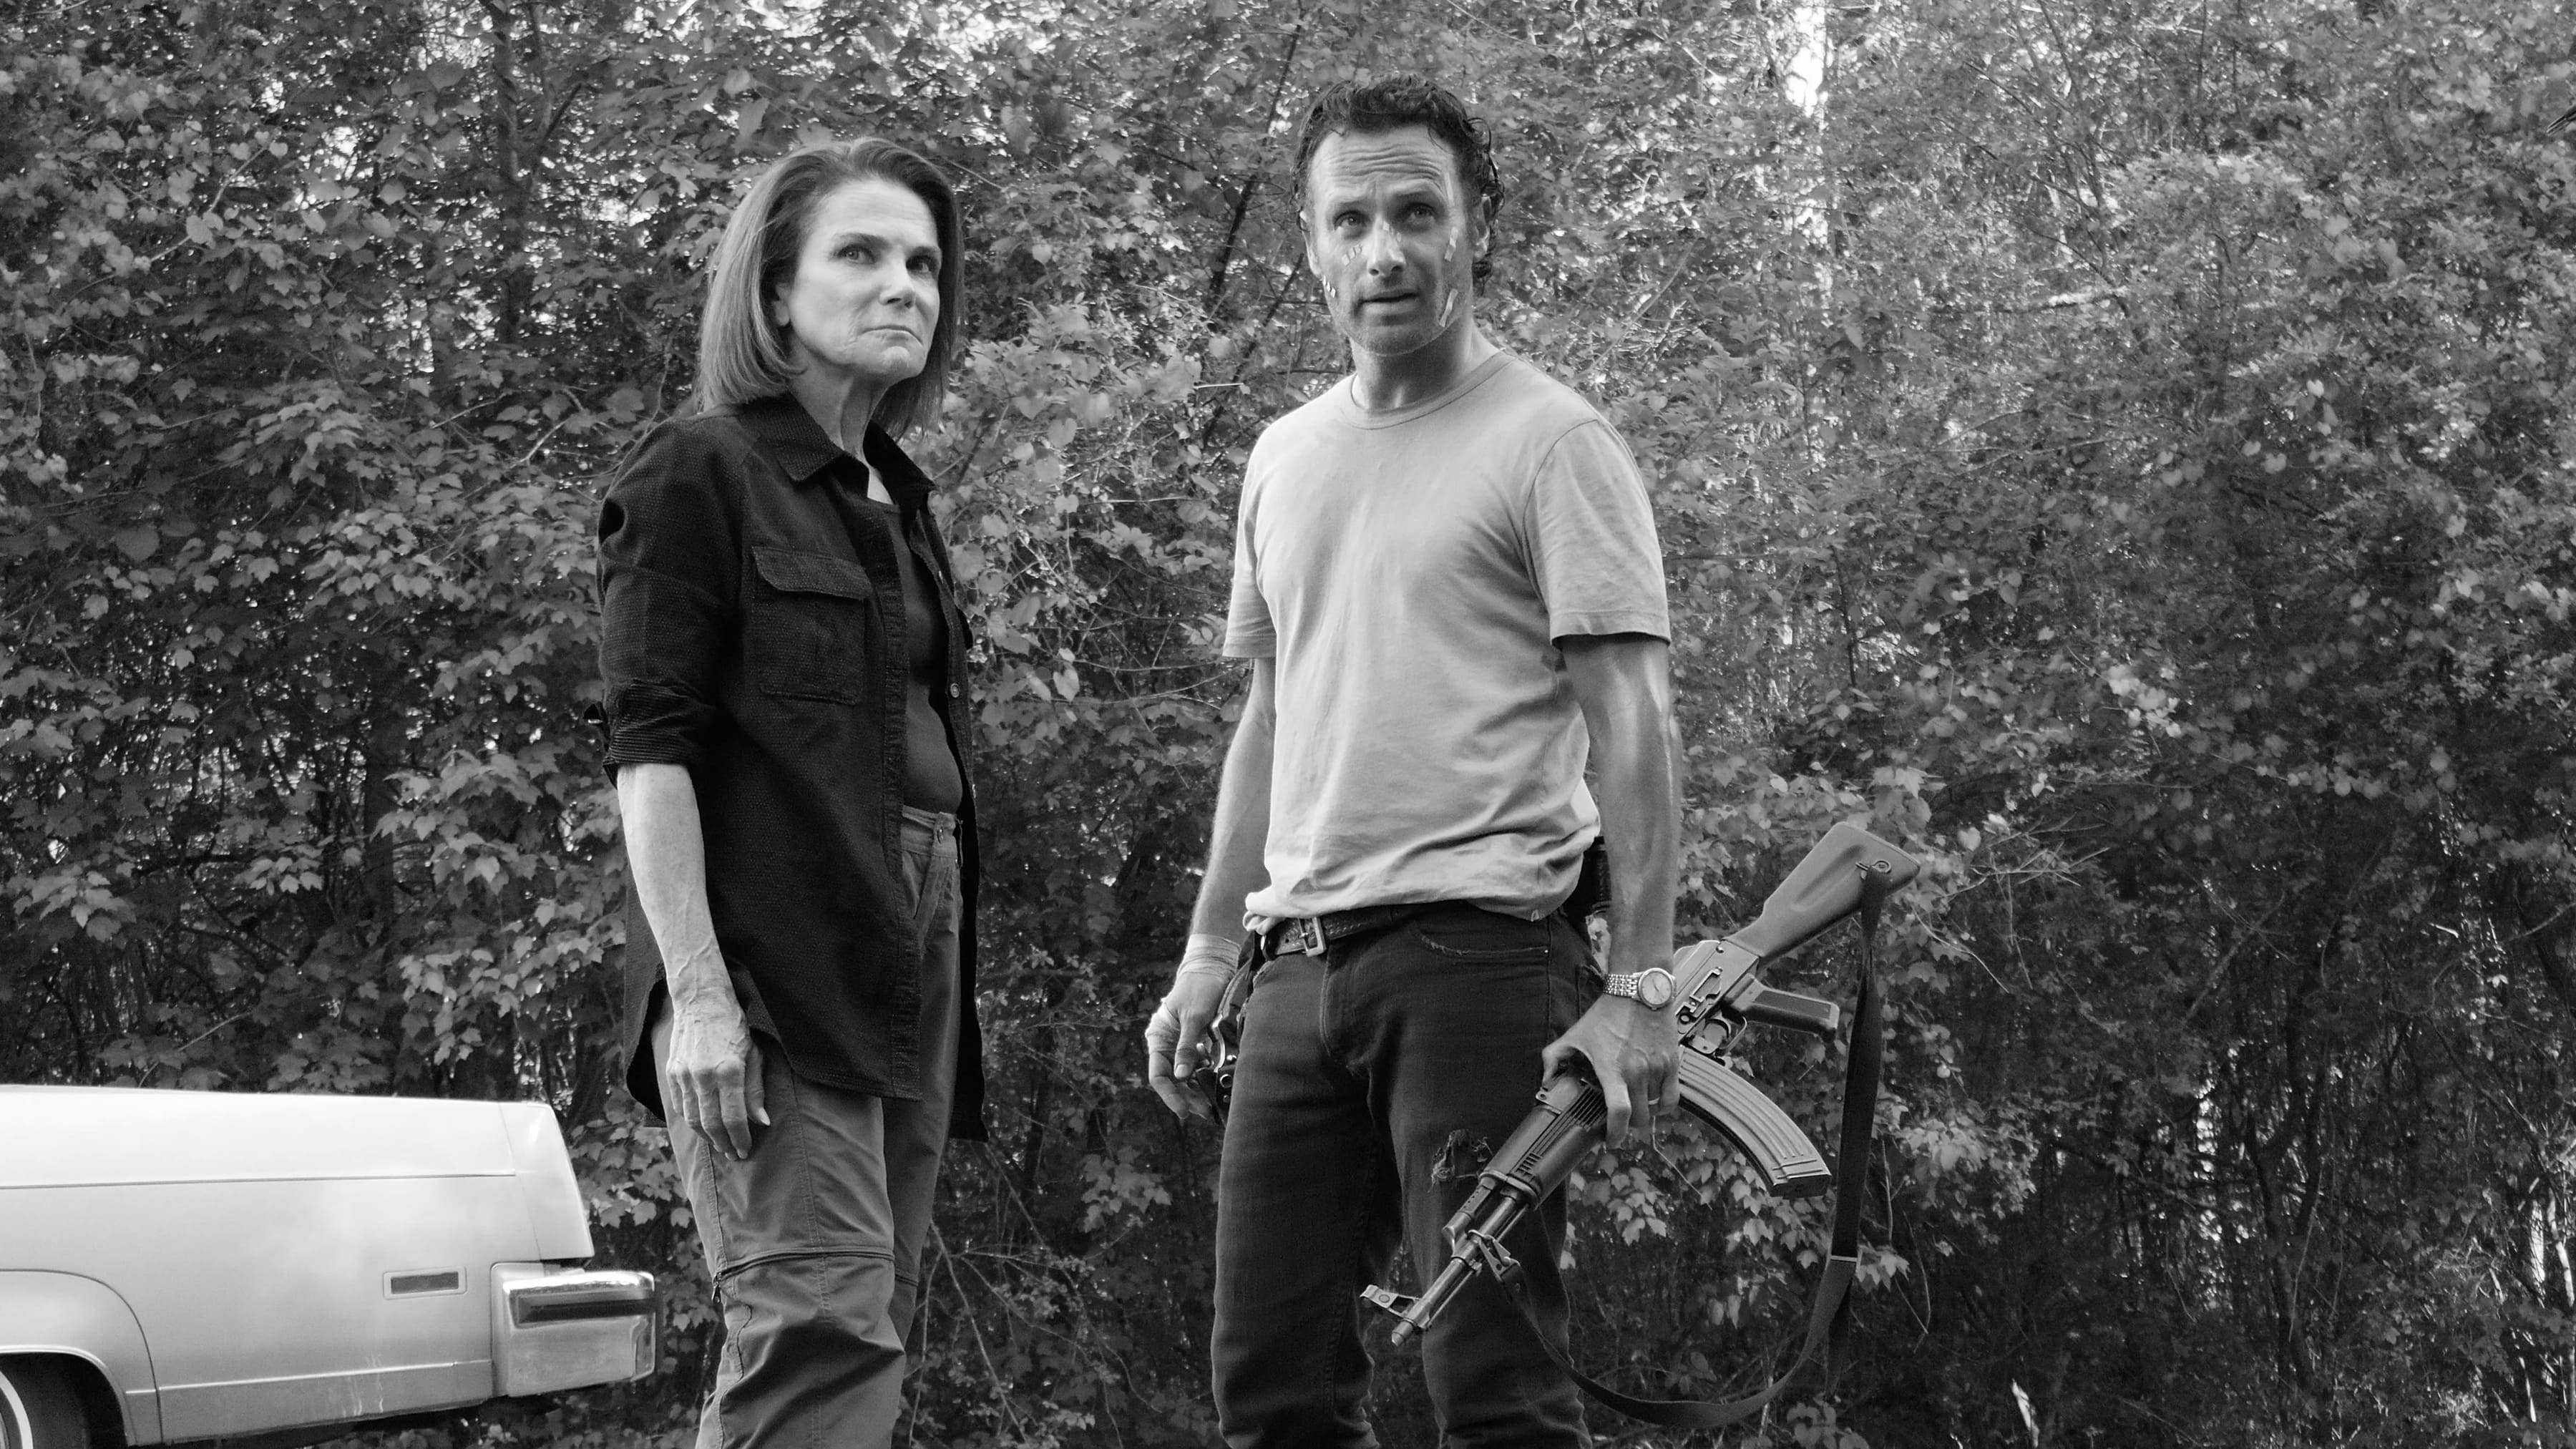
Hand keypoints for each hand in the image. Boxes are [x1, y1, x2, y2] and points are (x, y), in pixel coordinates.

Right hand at [663, 994, 768, 1160]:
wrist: (701, 1000)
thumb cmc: (734, 1026)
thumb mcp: (754, 1053)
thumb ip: (755, 1090)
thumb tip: (762, 1121)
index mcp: (728, 1070)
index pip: (733, 1117)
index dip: (739, 1138)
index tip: (745, 1151)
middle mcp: (703, 1075)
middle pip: (710, 1123)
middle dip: (723, 1143)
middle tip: (733, 1154)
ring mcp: (683, 1074)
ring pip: (692, 1118)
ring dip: (706, 1136)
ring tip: (719, 1144)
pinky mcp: (671, 1072)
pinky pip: (679, 1105)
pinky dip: (691, 1120)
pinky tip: (701, 1126)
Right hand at [1146, 960, 1234, 1121]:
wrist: (1212, 967)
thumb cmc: (1199, 987)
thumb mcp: (1193, 1017)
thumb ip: (1187, 1047)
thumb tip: (1182, 1076)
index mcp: (1158, 1039)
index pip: (1159, 1076)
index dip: (1170, 1096)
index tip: (1184, 1111)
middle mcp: (1168, 1045)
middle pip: (1174, 1080)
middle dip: (1187, 1098)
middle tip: (1205, 1113)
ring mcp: (1182, 1045)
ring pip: (1187, 1077)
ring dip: (1197, 1092)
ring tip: (1212, 1107)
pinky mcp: (1198, 1043)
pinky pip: (1199, 1066)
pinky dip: (1206, 1078)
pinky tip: (1217, 1088)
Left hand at [1540, 994, 1679, 1144]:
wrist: (1638, 991)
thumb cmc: (1607, 1014)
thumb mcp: (1575, 1035)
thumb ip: (1554, 1058)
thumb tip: (1545, 1079)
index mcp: (1613, 1070)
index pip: (1619, 1113)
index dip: (1615, 1133)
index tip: (1610, 1140)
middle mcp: (1638, 1073)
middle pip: (1638, 1118)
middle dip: (1628, 1124)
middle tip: (1620, 1119)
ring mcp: (1658, 1069)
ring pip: (1655, 1109)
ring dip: (1644, 1112)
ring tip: (1634, 1104)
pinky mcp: (1673, 1064)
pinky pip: (1672, 1098)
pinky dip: (1664, 1105)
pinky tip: (1653, 1100)